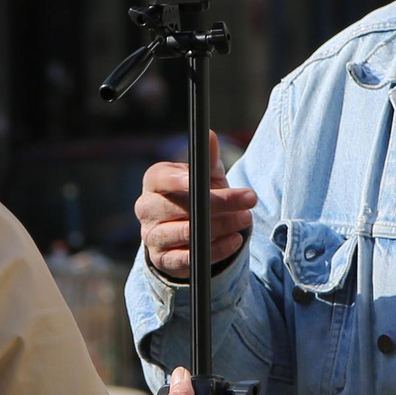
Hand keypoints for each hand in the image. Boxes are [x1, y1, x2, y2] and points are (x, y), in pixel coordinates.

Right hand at [137, 143, 255, 279]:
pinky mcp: (163, 259)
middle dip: (218, 203)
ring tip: (245, 219)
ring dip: (220, 226)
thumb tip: (210, 135)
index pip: (161, 179)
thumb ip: (207, 159)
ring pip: (185, 233)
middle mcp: (146, 208)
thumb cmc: (196, 196)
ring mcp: (151, 235)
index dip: (179, 180)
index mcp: (154, 182)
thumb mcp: (205, 177)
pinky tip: (234, 240)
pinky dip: (215, 250)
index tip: (203, 181)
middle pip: (178, 206)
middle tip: (249, 200)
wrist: (187, 234)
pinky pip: (188, 257)